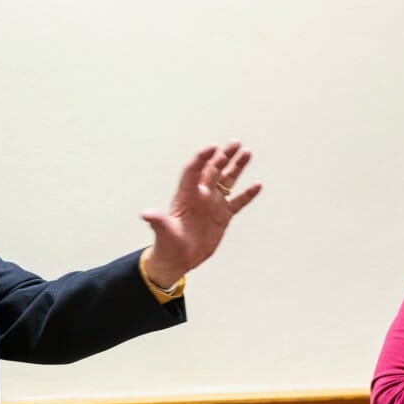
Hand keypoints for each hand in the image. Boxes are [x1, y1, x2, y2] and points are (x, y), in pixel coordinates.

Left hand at [140, 141, 260, 286]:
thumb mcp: (163, 233)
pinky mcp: (222, 216)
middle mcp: (201, 196)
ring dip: (236, 167)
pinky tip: (257, 184)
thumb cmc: (167, 246)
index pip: (194, 171)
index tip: (212, 147)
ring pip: (227, 181)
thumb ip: (158, 221)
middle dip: (224, 156)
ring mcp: (213, 205)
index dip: (202, 158)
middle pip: (213, 170)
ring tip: (247, 153)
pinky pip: (237, 202)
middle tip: (235, 143)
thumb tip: (146, 214)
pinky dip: (247, 194)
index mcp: (186, 196)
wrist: (178, 260)